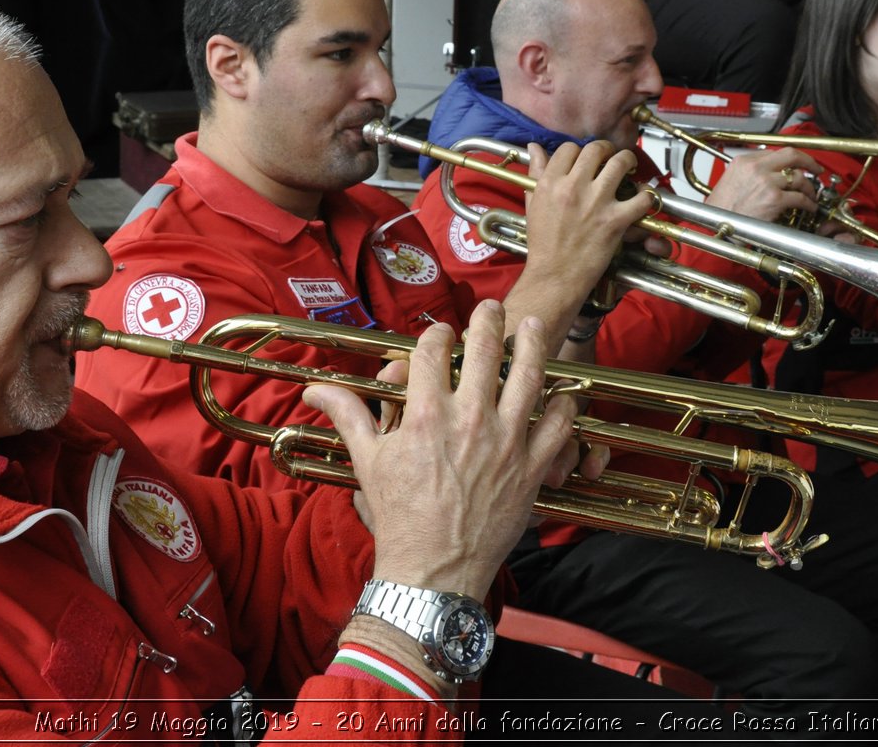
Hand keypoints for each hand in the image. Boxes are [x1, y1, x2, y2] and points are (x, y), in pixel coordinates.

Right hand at [306, 301, 576, 599]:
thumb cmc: (398, 517)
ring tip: (532, 327)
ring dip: (531, 346)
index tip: (441, 332)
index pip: (433, 352)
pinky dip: (562, 406)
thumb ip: (349, 415)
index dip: (436, 334)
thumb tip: (315, 390)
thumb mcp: (369, 462)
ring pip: (528, 378)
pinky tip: (560, 393)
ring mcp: (505, 442)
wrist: (432, 570)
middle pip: (484, 350)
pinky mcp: (530, 468)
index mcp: (426, 415)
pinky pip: (557, 427)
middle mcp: (469, 420)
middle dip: (488, 321)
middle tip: (492, 307)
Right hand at [521, 141, 655, 318]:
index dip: (579, 150)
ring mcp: (596, 202)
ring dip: (628, 161)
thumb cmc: (543, 244)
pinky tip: (641, 198)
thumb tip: (533, 148)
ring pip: (620, 163)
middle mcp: (573, 187)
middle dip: (607, 150)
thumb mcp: (533, 204)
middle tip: (610, 157)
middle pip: (596, 149)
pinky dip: (646, 196)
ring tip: (629, 167)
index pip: (569, 148)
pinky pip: (640, 198)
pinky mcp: (615, 220)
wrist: (554, 276)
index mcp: (550, 183)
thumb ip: (535, 173)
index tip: (585, 159)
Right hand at [704, 146, 823, 222]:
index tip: (799, 164)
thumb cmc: (721, 209)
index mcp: (744, 161)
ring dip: (810, 187)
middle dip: (809, 161)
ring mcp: (767, 182)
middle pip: (792, 155)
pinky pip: (800, 198)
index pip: (776, 152)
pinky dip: (809, 203)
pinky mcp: (775, 199)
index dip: (792, 159)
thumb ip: (749, 173)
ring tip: (812, 195)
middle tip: (817, 169)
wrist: (717, 224)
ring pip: (799, 178)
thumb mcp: (730, 180)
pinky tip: (809, 207)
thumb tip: (769, 173)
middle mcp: (757, 167)